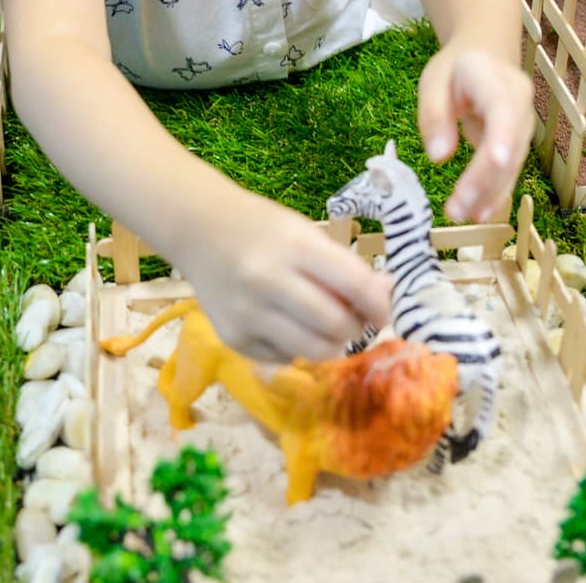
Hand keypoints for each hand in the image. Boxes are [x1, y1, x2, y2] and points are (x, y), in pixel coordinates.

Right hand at [173, 190, 392, 362]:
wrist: (198, 230)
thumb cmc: (260, 228)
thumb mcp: (304, 233)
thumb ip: (343, 266)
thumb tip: (387, 294)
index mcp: (293, 247)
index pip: (353, 285)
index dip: (378, 305)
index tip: (384, 312)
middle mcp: (266, 281)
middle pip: (335, 325)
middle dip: (356, 328)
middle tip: (354, 320)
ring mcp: (247, 314)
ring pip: (313, 350)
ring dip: (332, 343)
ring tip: (326, 326)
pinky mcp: (233, 338)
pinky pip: (284, 357)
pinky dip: (296, 347)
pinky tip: (287, 325)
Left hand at [417, 45, 534, 223]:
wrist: (486, 59)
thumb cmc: (456, 70)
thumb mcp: (434, 81)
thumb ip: (434, 115)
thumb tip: (438, 157)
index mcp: (495, 79)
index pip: (504, 110)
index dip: (502, 136)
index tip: (493, 161)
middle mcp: (519, 104)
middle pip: (509, 144)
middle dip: (485, 179)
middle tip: (457, 208)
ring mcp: (523, 126)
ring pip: (511, 164)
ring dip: (487, 193)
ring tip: (460, 214)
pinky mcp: (517, 145)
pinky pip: (509, 171)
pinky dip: (494, 194)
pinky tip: (478, 213)